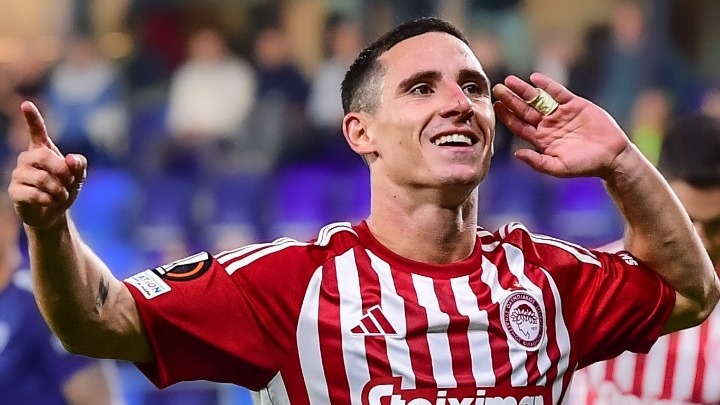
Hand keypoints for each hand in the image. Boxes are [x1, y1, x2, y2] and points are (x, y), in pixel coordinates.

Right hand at [7, 101, 86, 228]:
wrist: (54, 212)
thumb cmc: (64, 189)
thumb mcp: (78, 176)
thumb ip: (79, 165)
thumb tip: (71, 159)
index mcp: (42, 150)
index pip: (36, 131)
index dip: (32, 118)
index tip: (26, 104)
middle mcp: (27, 158)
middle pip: (43, 156)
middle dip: (63, 171)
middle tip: (70, 182)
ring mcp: (18, 174)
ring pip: (42, 178)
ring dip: (59, 190)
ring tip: (62, 195)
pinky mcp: (14, 191)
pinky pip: (34, 194)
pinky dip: (50, 200)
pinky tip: (52, 203)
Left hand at [492, 72, 630, 178]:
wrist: (612, 156)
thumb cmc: (585, 166)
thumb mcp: (558, 167)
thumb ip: (537, 162)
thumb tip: (516, 154)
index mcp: (541, 139)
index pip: (519, 126)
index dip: (507, 116)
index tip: (495, 106)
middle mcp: (548, 125)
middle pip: (524, 110)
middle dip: (510, 100)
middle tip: (497, 89)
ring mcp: (560, 113)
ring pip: (538, 99)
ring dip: (524, 90)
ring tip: (509, 81)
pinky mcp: (575, 104)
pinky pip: (558, 92)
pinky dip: (547, 85)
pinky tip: (535, 78)